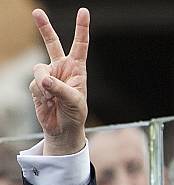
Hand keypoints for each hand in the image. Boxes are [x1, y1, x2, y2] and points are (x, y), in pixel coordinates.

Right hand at [29, 8, 88, 154]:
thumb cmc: (75, 114)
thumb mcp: (74, 102)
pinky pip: (34, 83)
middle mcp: (62, 69)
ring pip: (39, 69)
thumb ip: (59, 88)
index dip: (81, 28)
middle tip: (37, 12)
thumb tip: (42, 78)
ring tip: (52, 97)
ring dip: (45, 84)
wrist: (62, 129)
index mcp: (77, 69)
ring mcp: (48, 75)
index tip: (83, 12)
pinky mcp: (36, 84)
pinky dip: (40, 93)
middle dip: (44, 28)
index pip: (80, 45)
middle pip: (52, 44)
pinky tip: (47, 102)